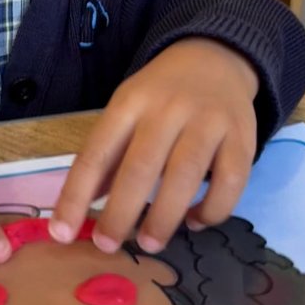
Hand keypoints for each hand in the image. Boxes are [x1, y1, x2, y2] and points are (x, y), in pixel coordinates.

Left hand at [50, 38, 258, 254]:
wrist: (215, 58)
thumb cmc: (160, 95)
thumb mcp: (125, 112)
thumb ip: (107, 158)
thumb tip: (81, 211)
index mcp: (129, 103)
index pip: (96, 153)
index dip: (76, 196)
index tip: (62, 232)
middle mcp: (167, 109)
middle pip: (140, 166)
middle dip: (120, 212)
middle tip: (107, 246)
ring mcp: (208, 121)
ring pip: (185, 176)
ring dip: (164, 217)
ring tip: (149, 243)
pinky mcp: (243, 137)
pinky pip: (230, 182)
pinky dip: (212, 210)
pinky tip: (195, 222)